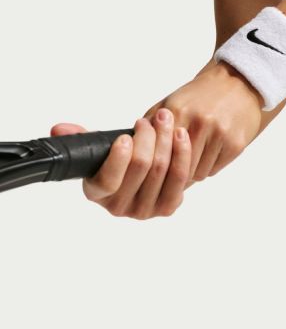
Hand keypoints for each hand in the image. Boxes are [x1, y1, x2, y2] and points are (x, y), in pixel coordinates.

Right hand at [49, 111, 190, 219]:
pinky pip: (180, 177)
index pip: (107, 181)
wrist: (148, 171)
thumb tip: (59, 128)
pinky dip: (182, 152)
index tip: (126, 137)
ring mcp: (144, 210)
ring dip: (167, 138)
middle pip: (141, 166)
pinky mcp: (168, 207)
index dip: (119, 158)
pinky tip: (181, 134)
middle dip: (150, 136)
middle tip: (155, 117)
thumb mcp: (102, 148)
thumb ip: (84, 138)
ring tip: (167, 119)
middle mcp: (118, 207)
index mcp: (96, 193)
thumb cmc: (123, 157)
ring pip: (161, 168)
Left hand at [140, 60, 284, 185]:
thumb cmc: (202, 94)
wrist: (239, 81)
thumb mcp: (173, 101)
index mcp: (180, 111)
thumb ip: (151, 123)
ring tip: (193, 156)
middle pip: (177, 166)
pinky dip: (208, 166)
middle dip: (171, 171)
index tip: (150, 170)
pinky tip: (209, 152)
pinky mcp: (236, 144)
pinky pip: (214, 170)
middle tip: (168, 172)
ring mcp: (221, 134)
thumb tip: (131, 150)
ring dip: (191, 170)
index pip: (158, 151)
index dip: (153, 164)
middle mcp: (200, 122)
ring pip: (196, 173)